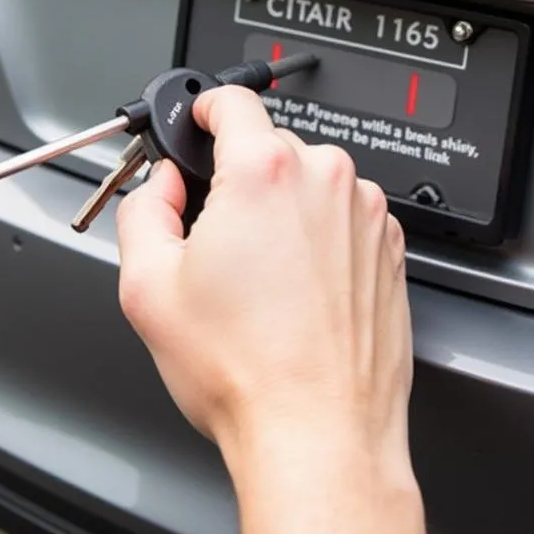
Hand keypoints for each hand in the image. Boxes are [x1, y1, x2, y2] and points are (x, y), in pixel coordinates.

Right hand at [117, 87, 431, 533]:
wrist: (319, 433)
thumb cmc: (245, 371)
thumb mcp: (148, 286)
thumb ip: (143, 210)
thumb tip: (161, 187)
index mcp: (264, 172)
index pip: (233, 100)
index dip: (206, 109)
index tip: (199, 122)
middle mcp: (324, 179)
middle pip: (270, 146)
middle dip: (238, 177)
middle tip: (216, 236)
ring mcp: (364, 213)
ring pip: (309, 182)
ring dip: (283, 209)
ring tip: (262, 280)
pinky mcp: (389, 246)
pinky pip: (343, 216)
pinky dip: (320, 236)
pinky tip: (298, 291)